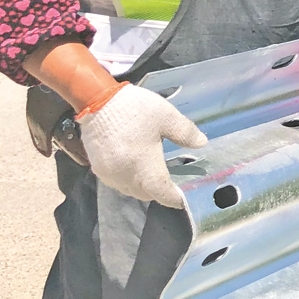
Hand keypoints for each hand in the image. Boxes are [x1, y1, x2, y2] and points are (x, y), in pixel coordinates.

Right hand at [78, 84, 207, 208]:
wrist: (97, 100)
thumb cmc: (134, 109)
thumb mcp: (166, 116)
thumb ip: (185, 133)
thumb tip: (202, 143)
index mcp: (143, 167)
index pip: (161, 193)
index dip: (174, 198)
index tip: (183, 198)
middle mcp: (124, 176)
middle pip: (145, 194)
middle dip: (159, 191)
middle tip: (172, 182)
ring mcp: (108, 174)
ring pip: (130, 190)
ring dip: (143, 187)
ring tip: (155, 174)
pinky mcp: (97, 168)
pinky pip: (116, 182)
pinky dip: (128, 180)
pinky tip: (135, 167)